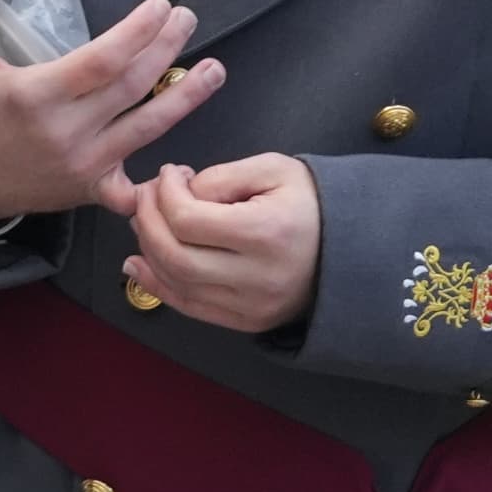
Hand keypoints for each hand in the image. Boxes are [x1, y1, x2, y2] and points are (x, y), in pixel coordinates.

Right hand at [0, 0, 222, 227]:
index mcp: (36, 96)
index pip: (102, 60)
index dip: (137, 32)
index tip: (160, 6)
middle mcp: (67, 132)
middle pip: (132, 87)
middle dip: (165, 49)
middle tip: (188, 18)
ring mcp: (86, 165)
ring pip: (147, 129)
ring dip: (185, 98)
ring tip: (214, 69)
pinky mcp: (95, 190)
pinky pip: (137, 185)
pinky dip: (164, 176)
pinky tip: (193, 158)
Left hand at [118, 152, 323, 334]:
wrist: (353, 250)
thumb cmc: (308, 201)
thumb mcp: (271, 169)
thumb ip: (220, 178)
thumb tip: (177, 195)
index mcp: (266, 234)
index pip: (187, 219)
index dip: (164, 192)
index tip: (170, 173)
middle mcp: (258, 278)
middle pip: (175, 256)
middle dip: (147, 221)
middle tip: (146, 196)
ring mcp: (254, 307)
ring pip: (178, 286)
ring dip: (147, 252)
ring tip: (143, 222)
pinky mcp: (249, 322)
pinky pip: (192, 308)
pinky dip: (158, 286)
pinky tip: (139, 264)